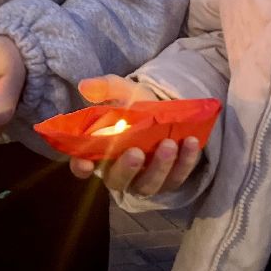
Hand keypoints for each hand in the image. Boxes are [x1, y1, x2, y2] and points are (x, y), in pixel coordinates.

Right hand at [67, 75, 203, 195]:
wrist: (168, 110)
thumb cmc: (138, 105)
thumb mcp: (124, 91)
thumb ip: (107, 88)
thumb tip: (85, 86)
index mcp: (100, 152)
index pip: (82, 167)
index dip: (80, 168)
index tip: (85, 164)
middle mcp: (119, 172)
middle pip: (118, 181)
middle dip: (126, 169)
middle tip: (136, 152)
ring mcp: (144, 179)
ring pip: (148, 184)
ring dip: (159, 167)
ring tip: (168, 143)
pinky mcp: (169, 180)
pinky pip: (177, 178)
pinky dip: (185, 162)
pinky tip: (190, 142)